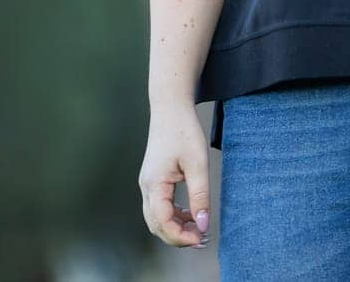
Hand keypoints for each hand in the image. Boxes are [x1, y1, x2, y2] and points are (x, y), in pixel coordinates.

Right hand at [138, 102, 211, 248]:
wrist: (171, 108)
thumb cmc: (184, 131)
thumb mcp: (198, 164)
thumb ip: (200, 195)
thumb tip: (203, 224)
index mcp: (154, 184)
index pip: (162, 222)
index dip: (180, 236)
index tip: (201, 239)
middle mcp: (146, 187)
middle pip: (156, 225)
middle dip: (177, 236)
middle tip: (201, 239)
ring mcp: (148, 184)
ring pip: (157, 218)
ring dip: (176, 227)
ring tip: (199, 229)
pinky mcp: (154, 180)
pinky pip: (160, 206)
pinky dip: (174, 215)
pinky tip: (191, 214)